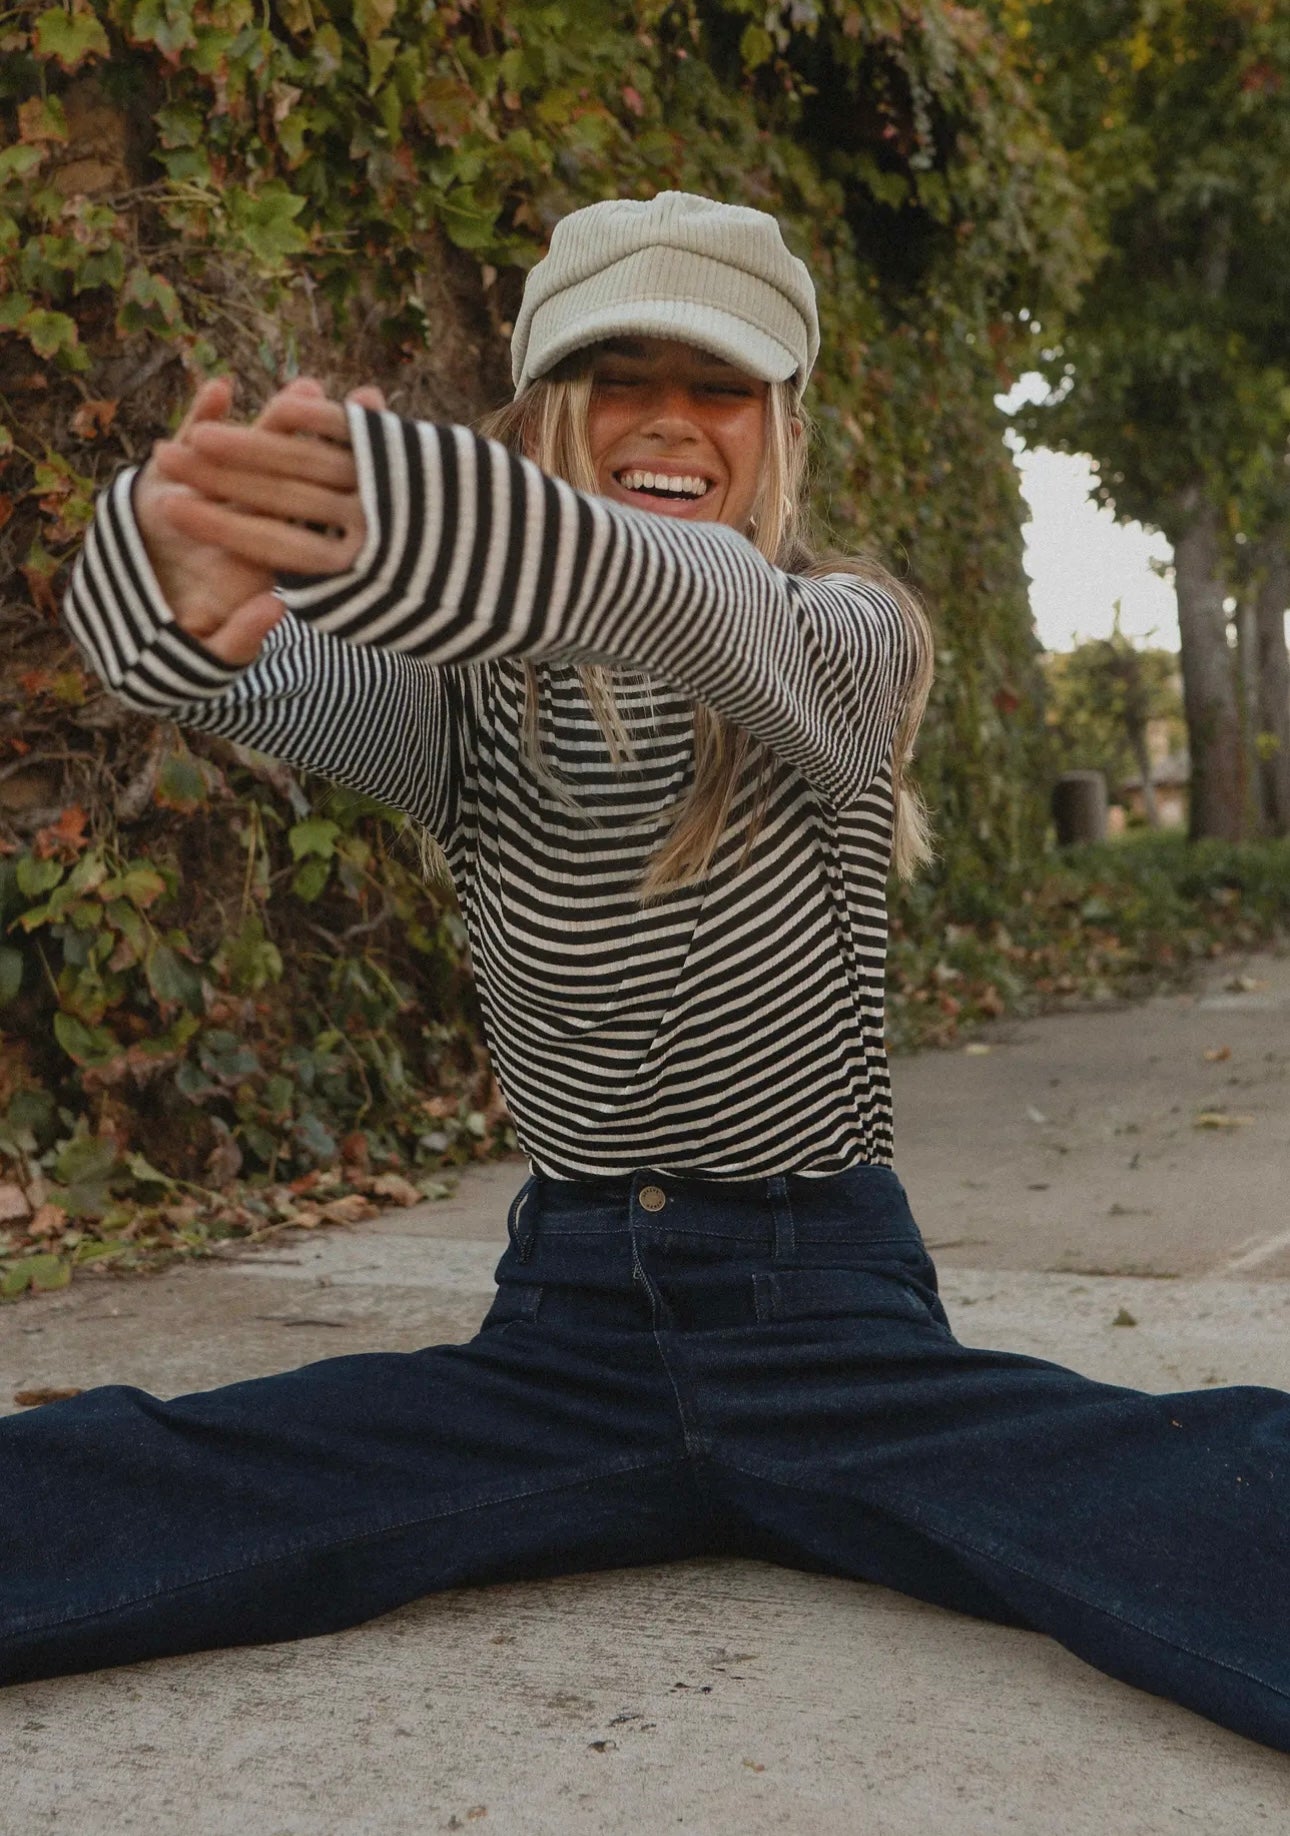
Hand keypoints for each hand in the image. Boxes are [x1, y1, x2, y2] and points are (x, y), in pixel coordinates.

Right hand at [135, 377, 383, 665]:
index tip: (376, 472)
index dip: (343, 501)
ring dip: (278, 421)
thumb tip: (276, 608)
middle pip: (293, 481)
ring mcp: (212, 498)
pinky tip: (219, 390)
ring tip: (307, 388)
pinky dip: (201, 417)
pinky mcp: (167, 482)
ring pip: (252, 454)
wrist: (129, 616)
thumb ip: (240, 638)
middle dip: (324, 447)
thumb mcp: (210, 649)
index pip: (309, 530)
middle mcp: (250, 523)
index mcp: (270, 561)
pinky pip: (192, 443)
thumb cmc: (180, 637)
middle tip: (365, 409)